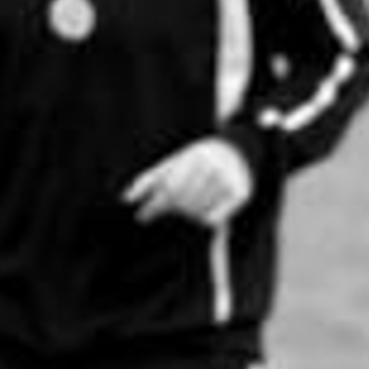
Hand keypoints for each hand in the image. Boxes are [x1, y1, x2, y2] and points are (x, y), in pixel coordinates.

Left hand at [123, 137, 253, 228]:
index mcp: (194, 156)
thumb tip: (126, 199)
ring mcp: (229, 181)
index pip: (170, 188)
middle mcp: (214, 167)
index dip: (154, 206)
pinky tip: (203, 209)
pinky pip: (213, 219)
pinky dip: (204, 218)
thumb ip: (150, 179)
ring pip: (196, 213)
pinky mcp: (242, 194)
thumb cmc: (199, 156)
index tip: (141, 218)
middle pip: (183, 203)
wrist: (239, 149)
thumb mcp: (174, 161)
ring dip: (188, 212)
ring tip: (190, 202)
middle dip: (172, 208)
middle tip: (164, 209)